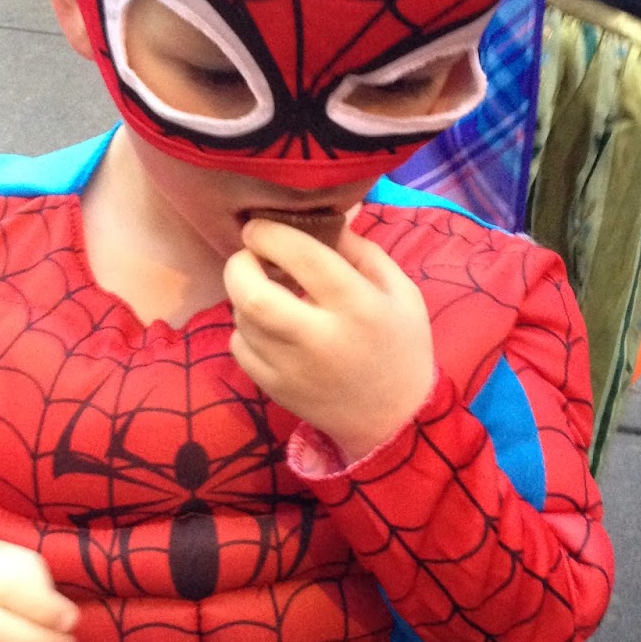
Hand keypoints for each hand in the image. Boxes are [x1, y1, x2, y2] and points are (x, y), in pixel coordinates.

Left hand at [224, 220, 435, 465]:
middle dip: (239, 264)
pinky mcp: (275, 390)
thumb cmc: (400, 346)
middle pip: (253, 295)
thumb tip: (321, 220)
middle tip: (249, 255)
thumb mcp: (401, 291)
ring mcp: (292, 369)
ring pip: (242, 319)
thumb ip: (362, 252)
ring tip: (266, 289)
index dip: (270, 233)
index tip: (259, 226)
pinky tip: (269, 326)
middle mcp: (320, 338)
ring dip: (244, 295)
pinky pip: (240, 347)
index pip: (303, 257)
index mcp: (358, 307)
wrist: (393, 420)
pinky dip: (246, 328)